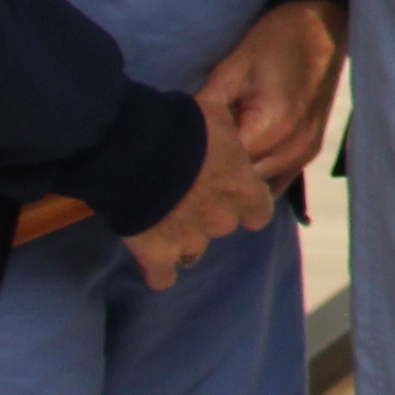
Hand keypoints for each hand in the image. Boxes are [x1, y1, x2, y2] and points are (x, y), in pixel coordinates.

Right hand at [122, 94, 278, 289]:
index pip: (260, 212)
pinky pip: (162, 276)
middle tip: (188, 195)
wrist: (135, 149)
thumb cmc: (180, 126)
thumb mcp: (217, 118)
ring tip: (164, 217)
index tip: (231, 194)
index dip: (245, 204)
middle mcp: (221, 220)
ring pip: (194, 248)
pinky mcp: (155, 253)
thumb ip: (228, 138)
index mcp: (243, 190)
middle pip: (223, 226)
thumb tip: (228, 136)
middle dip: (210, 214)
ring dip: (183, 236)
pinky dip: (158, 271)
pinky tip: (153, 261)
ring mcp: (189, 240)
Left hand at [196, 0, 346, 193]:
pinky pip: (278, 180)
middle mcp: (293, 149)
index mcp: (272, 128)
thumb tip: (177, 138)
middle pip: (243, 186)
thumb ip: (206, 108)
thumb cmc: (274, 41)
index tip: (178, 159)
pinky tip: (238, 161)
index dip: (198, 167)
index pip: (224, 170)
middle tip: (187, 165)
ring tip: (213, 164)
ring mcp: (305, 153)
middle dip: (216, 178)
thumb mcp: (231, 69)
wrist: (322, 27)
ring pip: (261, 189)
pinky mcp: (310, 151)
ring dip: (237, 181)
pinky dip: (256, 177)